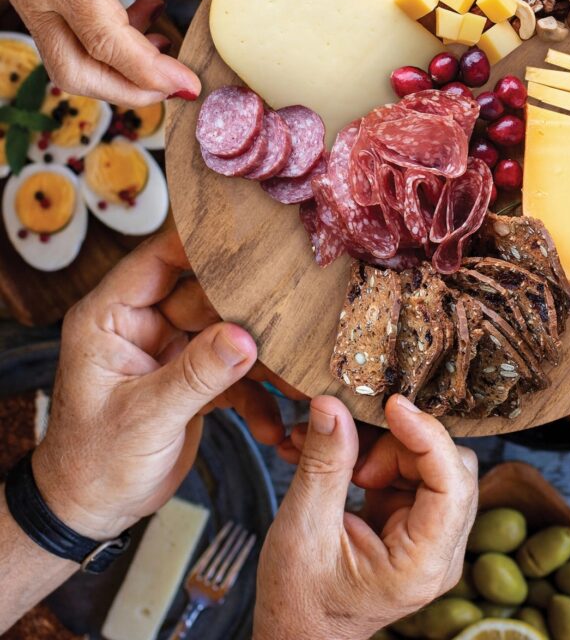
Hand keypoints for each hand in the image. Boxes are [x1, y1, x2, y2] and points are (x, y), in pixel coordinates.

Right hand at [0, 0, 239, 105]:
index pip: (106, 44)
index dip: (151, 73)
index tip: (191, 85)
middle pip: (76, 73)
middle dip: (131, 90)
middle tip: (179, 84)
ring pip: (69, 63)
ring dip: (120, 71)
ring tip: (165, 46)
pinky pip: (69, 39)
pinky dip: (109, 46)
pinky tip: (143, 16)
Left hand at [30, 230, 277, 540]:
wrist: (92, 513)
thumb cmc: (93, 464)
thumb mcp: (144, 417)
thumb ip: (195, 375)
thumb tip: (246, 339)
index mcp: (111, 317)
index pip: (159, 259)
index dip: (203, 242)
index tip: (253, 235)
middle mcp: (144, 325)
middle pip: (206, 294)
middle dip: (250, 305)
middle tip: (296, 305)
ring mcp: (172, 350)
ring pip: (228, 333)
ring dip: (262, 356)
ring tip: (298, 373)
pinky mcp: (194, 378)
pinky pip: (234, 372)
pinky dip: (256, 396)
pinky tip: (272, 422)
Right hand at [253, 394, 477, 639]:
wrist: (298, 637)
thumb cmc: (299, 602)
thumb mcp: (303, 530)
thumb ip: (324, 464)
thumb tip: (332, 404)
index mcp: (423, 565)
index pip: (452, 483)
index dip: (427, 435)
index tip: (392, 405)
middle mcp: (440, 553)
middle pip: (447, 467)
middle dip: (397, 445)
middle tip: (349, 452)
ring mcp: (430, 539)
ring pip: (429, 463)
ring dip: (381, 447)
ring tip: (330, 451)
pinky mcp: (414, 525)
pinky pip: (409, 473)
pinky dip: (374, 458)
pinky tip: (337, 460)